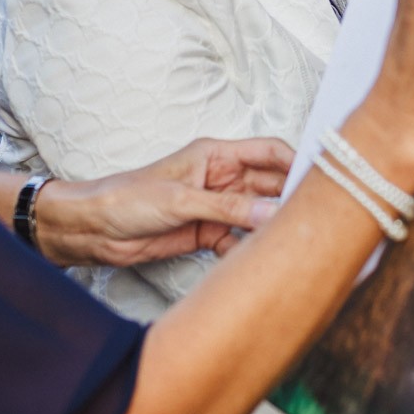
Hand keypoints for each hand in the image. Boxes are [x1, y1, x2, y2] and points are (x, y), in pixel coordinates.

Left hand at [35, 137, 294, 266]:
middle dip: (289, 200)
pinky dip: (248, 249)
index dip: (296, 162)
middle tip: (312, 220)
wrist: (94, 229)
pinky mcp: (207, 233)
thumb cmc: (128, 198)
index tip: (319, 182)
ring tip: (290, 243)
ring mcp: (216, 207)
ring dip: (270, 228)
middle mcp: (222, 179)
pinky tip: (255, 260)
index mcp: (216, 156)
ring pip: (257, 216)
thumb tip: (272, 214)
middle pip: (270, 185)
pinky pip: (239, 240)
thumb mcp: (182, 200)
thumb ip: (228, 209)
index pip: (269, 152)